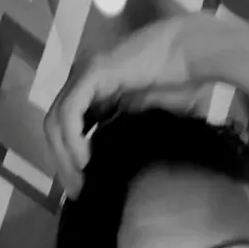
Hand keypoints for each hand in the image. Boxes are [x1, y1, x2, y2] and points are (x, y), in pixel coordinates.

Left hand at [43, 12, 224, 198]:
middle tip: (79, 193)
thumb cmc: (182, 84)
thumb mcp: (150, 122)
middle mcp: (83, 84)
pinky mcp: (93, 72)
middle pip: (55, 130)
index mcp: (95, 95)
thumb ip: (130, 138)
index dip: (69, 162)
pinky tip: (85, 159)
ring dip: (64, 156)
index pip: (67, 132)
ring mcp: (85, 76)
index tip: (82, 190)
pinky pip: (70, 111)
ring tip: (81, 181)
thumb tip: (122, 172)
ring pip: (56, 122)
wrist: (193, 53)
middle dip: (63, 165)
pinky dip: (73, 138)